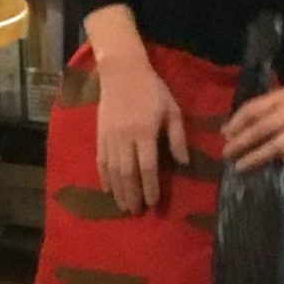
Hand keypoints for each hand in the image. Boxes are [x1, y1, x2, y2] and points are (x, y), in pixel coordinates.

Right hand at [96, 58, 188, 213]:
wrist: (121, 72)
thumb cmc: (152, 90)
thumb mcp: (172, 109)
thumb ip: (177, 136)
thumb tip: (183, 162)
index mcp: (145, 131)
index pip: (147, 166)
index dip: (150, 187)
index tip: (153, 203)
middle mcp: (125, 137)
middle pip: (127, 173)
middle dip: (132, 194)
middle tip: (137, 211)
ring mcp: (110, 137)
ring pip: (112, 171)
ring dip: (118, 191)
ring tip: (124, 206)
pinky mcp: (100, 135)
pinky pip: (101, 161)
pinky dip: (104, 178)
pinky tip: (108, 190)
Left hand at [224, 79, 283, 170]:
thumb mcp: (280, 98)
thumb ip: (259, 110)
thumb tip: (228, 130)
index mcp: (279, 98)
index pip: (253, 110)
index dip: (236, 123)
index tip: (224, 135)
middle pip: (261, 128)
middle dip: (241, 142)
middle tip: (226, 153)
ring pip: (276, 145)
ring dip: (256, 157)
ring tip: (240, 166)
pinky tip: (273, 168)